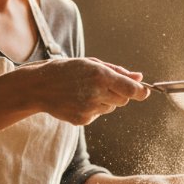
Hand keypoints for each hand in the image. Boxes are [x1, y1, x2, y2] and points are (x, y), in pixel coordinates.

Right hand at [20, 58, 149, 124]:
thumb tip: (139, 77)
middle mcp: (96, 93)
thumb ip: (117, 71)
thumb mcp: (91, 63)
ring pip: (111, 107)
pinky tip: (78, 100)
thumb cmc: (66, 70)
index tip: (145, 91)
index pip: (132, 90)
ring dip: (105, 100)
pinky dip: (93, 108)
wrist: (38, 87)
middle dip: (120, 93)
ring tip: (85, 91)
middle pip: (124, 100)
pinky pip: (98, 115)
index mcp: (100, 75)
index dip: (142, 92)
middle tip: (104, 85)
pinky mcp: (82, 120)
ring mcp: (89, 109)